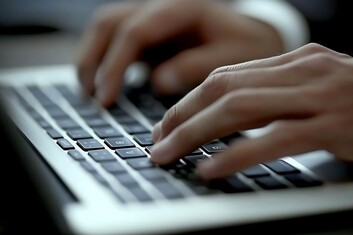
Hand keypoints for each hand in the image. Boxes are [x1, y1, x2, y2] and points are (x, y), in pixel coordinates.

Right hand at [75, 0, 283, 106]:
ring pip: (107, 28)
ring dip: (92, 58)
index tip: (106, 98)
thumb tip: (158, 81)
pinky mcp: (152, 35)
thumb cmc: (248, 46)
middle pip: (110, 23)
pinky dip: (105, 62)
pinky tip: (104, 85)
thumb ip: (198, 66)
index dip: (115, 65)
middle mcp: (162, 8)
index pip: (136, 31)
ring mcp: (154, 20)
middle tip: (91, 98)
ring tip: (88, 93)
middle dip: (93, 60)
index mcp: (182, 8)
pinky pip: (118, 41)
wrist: (255, 36)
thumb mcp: (233, 57)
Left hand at [150, 43, 352, 179]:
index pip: (227, 74)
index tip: (168, 123)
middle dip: (182, 116)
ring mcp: (321, 96)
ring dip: (197, 133)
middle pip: (225, 88)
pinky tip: (212, 168)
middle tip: (158, 141)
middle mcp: (305, 70)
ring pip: (241, 109)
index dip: (190, 100)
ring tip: (171, 154)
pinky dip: (237, 154)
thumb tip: (237, 113)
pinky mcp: (337, 127)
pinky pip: (274, 140)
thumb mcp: (325, 89)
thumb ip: (284, 95)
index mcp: (298, 60)